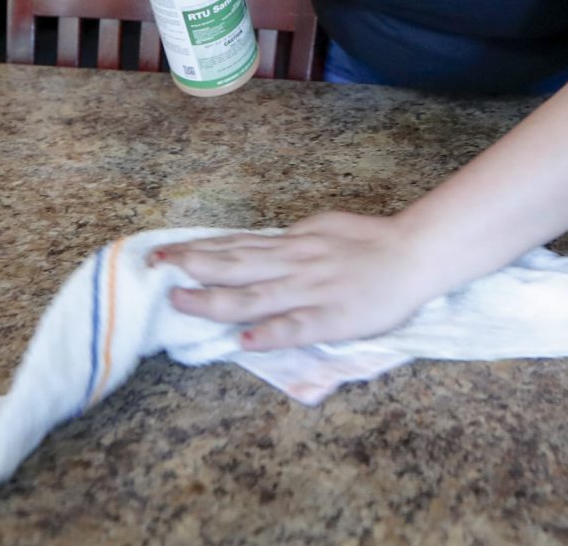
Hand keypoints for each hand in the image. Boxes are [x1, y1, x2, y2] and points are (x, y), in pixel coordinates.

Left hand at [149, 213, 444, 350]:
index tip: (163, 251)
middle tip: (152, 268)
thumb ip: (290, 241)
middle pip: (234, 265)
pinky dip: (269, 333)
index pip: (236, 245)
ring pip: (255, 296)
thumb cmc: (370, 241)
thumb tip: (260, 245)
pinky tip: (244, 340)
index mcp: (292, 243)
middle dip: (191, 267)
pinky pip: (296, 326)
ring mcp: (311, 291)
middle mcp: (294, 264)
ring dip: (214, 300)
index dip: (198, 248)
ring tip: (180, 301)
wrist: (415, 255)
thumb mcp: (323, 228)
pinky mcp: (331, 318)